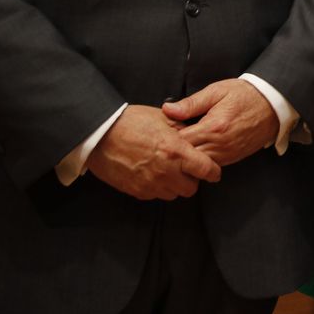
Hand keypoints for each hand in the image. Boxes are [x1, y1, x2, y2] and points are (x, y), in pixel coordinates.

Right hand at [86, 104, 220, 199]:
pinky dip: (158, 188)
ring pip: (173, 194)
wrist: (99, 134)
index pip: (206, 170)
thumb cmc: (131, 122)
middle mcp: (165, 171)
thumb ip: (183, 129)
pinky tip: (152, 173)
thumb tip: (195, 135)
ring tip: (168, 170)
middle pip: (191, 188)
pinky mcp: (136, 190)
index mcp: (175, 151)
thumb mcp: (163, 118)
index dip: (213, 172)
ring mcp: (150, 183)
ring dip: (175, 185)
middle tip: (186, 168)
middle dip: (192, 179)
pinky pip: (155, 195)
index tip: (214, 172)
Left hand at [162, 78, 278, 166]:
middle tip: (166, 142)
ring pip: (198, 166)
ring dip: (188, 158)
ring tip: (180, 147)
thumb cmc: (244, 94)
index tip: (162, 132)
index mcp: (213, 127)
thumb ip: (191, 103)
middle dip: (175, 151)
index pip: (180, 141)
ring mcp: (228, 154)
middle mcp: (220, 145)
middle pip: (186, 157)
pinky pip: (211, 165)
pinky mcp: (233, 158)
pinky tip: (196, 150)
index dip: (167, 138)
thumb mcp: (217, 91)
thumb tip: (168, 110)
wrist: (273, 104)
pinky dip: (201, 160)